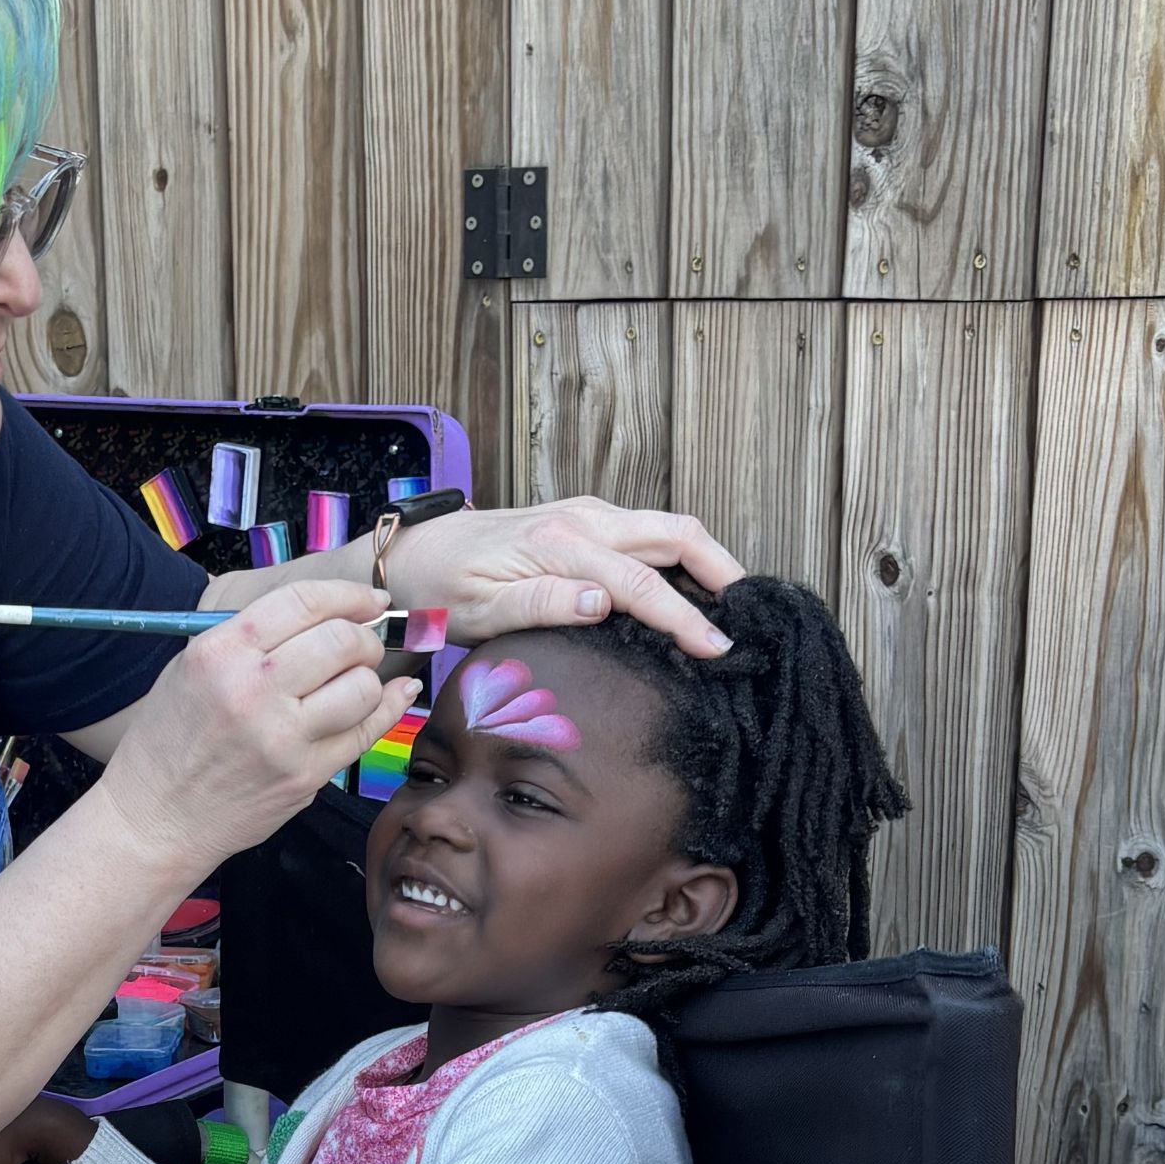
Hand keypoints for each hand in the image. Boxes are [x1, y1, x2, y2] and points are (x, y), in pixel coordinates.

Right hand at [96, 578, 417, 873]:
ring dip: (371, 676)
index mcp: (219, 652)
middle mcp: (251, 690)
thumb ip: (250, 639)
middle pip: (341, 641)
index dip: (348, 595)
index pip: (302, 602)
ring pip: (362, 686)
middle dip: (365, 636)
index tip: (369, 599)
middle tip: (363, 644)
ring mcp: (282, 738)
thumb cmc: (169, 741)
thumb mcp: (190, 669)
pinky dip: (389, 707)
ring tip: (357, 680)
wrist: (154, 818)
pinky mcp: (304, 776)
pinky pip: (366, 732)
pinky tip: (394, 695)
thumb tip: (327, 616)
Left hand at [383, 498, 742, 656]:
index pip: (641, 583)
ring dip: (705, 560)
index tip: (717, 648)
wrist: (414, 554)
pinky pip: (646, 532)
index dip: (684, 618)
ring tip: (733, 604)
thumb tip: (602, 602)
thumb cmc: (443, 588)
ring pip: (667, 528)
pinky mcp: (584, 520)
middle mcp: (583, 520)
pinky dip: (678, 556)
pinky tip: (688, 588)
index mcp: (562, 545)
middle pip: (676, 534)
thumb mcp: (480, 609)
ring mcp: (587, 515)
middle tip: (750, 617)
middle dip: (721, 571)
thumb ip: (541, 604)